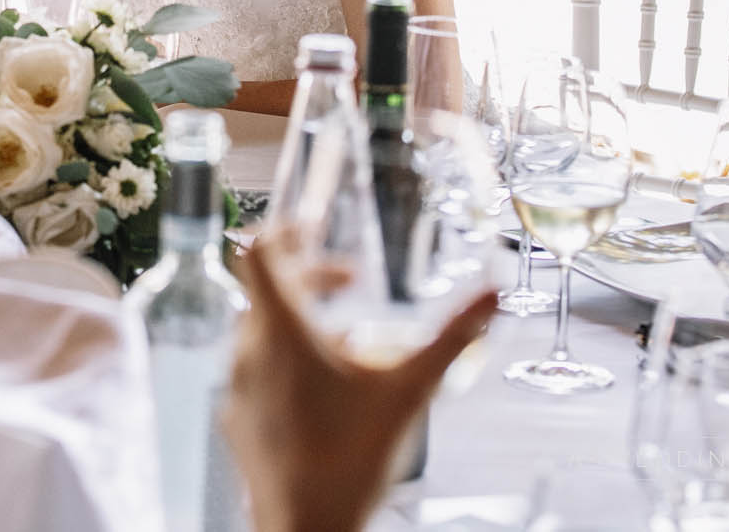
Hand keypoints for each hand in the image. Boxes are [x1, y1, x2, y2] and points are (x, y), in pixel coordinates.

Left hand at [223, 229, 495, 531]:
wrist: (306, 528)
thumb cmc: (350, 460)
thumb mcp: (410, 392)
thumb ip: (452, 338)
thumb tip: (492, 295)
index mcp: (282, 333)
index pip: (260, 253)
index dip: (282, 230)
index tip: (308, 226)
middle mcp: (249, 351)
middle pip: (266, 291)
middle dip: (309, 278)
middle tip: (348, 281)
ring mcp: (236, 386)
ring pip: (260, 332)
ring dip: (299, 322)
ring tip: (347, 342)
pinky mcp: (236, 418)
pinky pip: (255, 371)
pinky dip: (284, 362)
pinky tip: (323, 390)